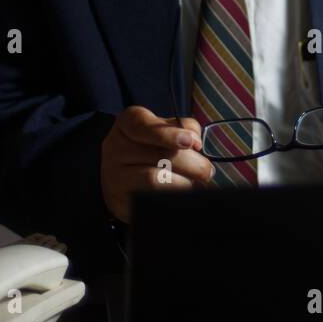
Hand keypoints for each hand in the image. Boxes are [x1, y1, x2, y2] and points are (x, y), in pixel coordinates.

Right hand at [101, 106, 214, 222]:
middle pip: (158, 154)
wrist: (121, 177)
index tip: (190, 141)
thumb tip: (196, 143)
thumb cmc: (149, 147)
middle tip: (207, 171)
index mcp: (128, 123)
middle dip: (191, 163)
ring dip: (184, 182)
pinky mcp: (120, 198)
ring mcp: (115, 175)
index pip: (143, 125)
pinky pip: (151, 197)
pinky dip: (173, 195)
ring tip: (197, 183)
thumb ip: (181, 128)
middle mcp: (116, 147)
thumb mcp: (162, 130)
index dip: (168, 133)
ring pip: (155, 178)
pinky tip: (183, 193)